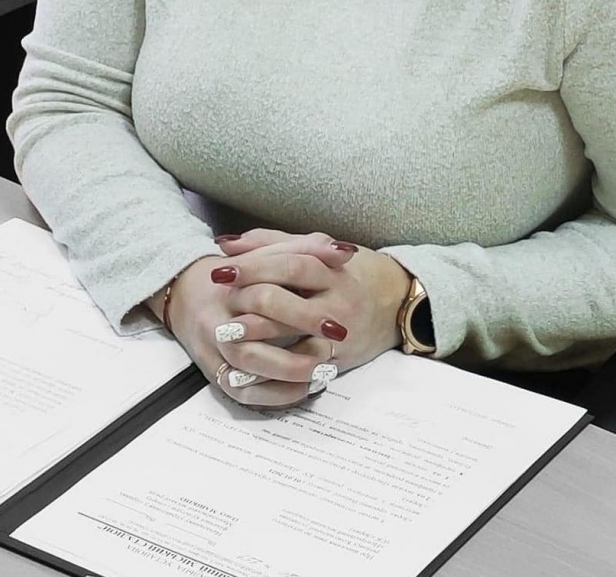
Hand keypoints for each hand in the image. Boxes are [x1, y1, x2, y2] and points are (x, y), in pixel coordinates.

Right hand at [156, 252, 352, 409]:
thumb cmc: (237, 274)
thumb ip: (305, 248)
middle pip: (255, 327)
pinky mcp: (213, 370)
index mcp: (234, 280)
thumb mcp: (268, 253)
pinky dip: (275, 393)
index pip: (266, 289)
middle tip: (334, 347)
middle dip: (297, 337)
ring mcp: (213, 342)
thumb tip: (344, 251)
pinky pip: (242, 391)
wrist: (184, 290)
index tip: (335, 323)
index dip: (302, 308)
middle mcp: (220, 311)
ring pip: (247, 362)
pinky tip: (303, 388)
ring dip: (289, 371)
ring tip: (323, 370)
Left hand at [211, 238, 410, 390]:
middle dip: (253, 297)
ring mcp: (340, 336)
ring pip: (299, 339)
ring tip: (228, 333)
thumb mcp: (318, 251)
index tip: (221, 269)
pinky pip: (304, 369)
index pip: (292, 263)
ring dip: (261, 336)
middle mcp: (339, 301)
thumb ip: (273, 244)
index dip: (256, 265)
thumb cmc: (349, 274)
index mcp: (333, 270)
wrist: (395, 305)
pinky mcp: (337, 362)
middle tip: (220, 298)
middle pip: (293, 298)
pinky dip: (275, 371)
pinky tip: (247, 369)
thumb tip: (227, 245)